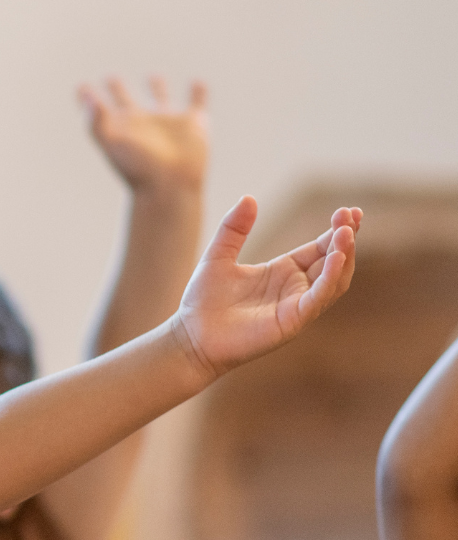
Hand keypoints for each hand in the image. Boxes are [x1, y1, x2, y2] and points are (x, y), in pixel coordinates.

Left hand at [80, 78, 207, 196]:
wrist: (170, 187)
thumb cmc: (138, 168)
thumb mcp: (112, 142)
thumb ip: (95, 120)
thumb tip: (85, 95)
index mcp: (119, 127)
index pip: (99, 109)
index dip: (89, 98)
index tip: (80, 87)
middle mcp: (141, 123)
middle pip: (127, 101)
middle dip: (118, 89)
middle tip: (110, 77)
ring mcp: (167, 122)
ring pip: (161, 98)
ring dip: (157, 88)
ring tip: (153, 76)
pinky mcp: (193, 124)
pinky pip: (197, 102)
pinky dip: (199, 92)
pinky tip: (198, 83)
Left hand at [172, 199, 360, 378]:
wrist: (191, 338)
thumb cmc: (203, 301)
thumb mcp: (218, 256)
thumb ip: (233, 229)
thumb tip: (248, 198)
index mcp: (283, 271)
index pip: (320, 247)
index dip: (337, 231)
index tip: (349, 211)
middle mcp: (295, 288)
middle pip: (334, 261)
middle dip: (346, 238)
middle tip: (351, 216)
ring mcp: (296, 306)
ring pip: (334, 280)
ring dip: (344, 256)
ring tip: (346, 232)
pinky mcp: (292, 321)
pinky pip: (318, 298)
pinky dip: (330, 279)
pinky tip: (335, 258)